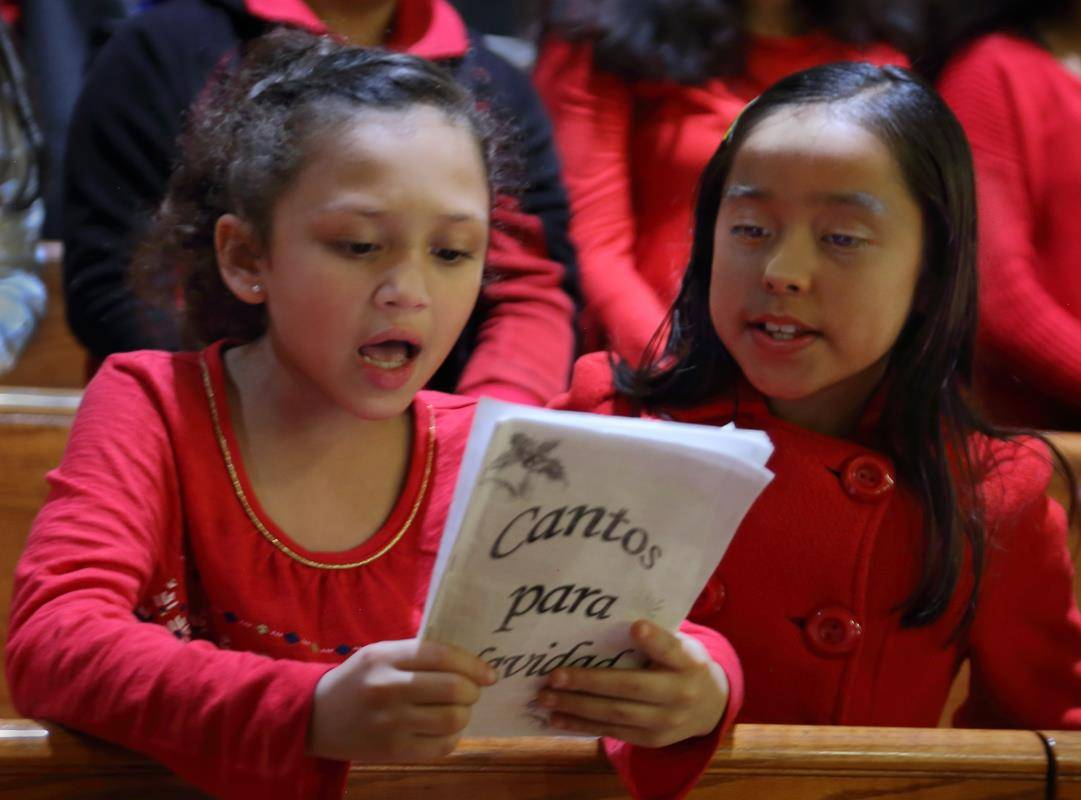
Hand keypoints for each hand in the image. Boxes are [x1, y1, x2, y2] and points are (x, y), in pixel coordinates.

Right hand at [307, 638, 496, 761]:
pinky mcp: (392, 751)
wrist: (315, 717)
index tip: (489, 673)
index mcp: (386, 658)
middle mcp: (388, 688)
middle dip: (472, 690)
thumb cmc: (357, 679)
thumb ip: (417, 654)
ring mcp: (390, 723)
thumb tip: (468, 662)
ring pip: (451, 719)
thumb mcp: (379, 654)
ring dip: (465, 714)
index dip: (473, 664)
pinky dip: (453, 738)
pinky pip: (440, 746)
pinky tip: (446, 730)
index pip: (442, 656)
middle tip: (471, 691)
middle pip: (452, 688)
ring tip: (458, 710)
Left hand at [537, 620, 727, 746]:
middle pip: (631, 688)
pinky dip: (582, 725)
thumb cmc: (685, 664)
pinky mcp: (651, 740)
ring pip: (616, 715)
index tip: (635, 626)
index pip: (670, 649)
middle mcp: (679, 694)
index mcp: (688, 663)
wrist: (711, 707)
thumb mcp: (681, 645)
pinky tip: (557, 718)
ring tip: (545, 698)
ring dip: (576, 707)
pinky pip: (612, 732)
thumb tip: (608, 620)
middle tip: (554, 676)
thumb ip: (656, 637)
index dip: (654, 640)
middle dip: (589, 683)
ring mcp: (665, 722)